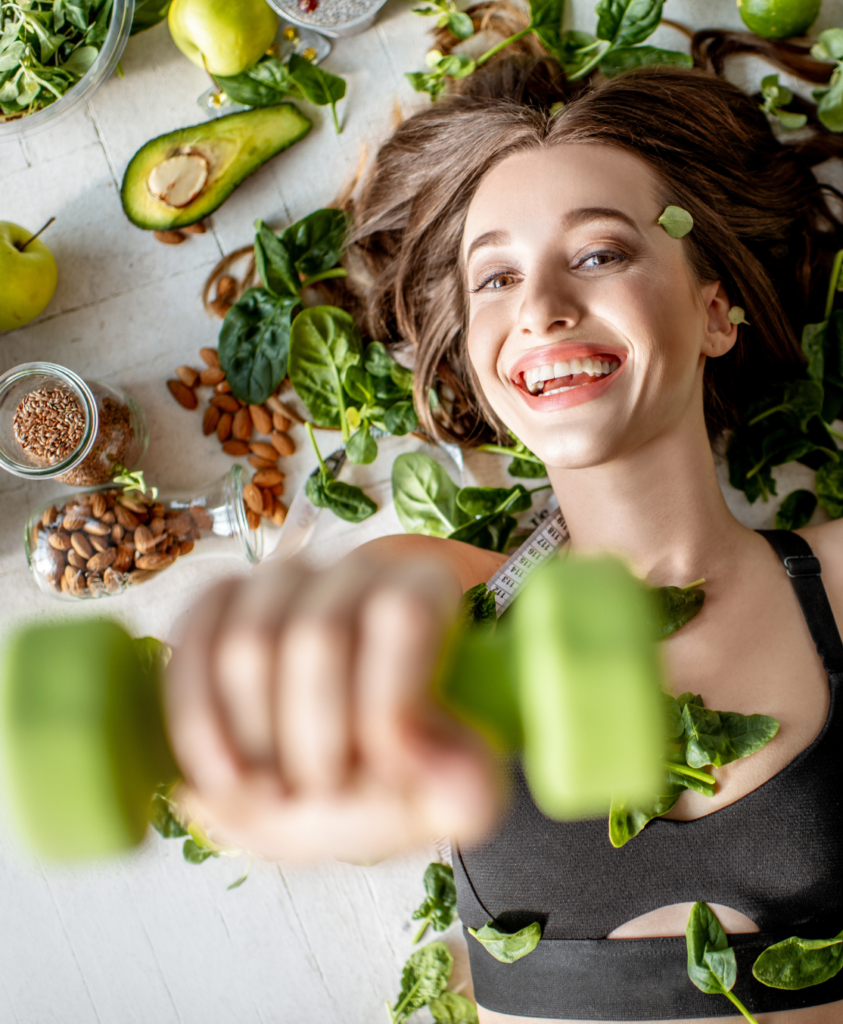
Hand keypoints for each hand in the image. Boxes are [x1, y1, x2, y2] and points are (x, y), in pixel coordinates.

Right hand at [165, 547, 502, 862]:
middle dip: (314, 740)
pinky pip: (190, 640)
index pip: (400, 614)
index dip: (386, 704)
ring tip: (278, 796)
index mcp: (423, 592)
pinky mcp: (220, 604)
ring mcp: (280, 581)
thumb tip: (442, 773)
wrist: (344, 764)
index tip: (388, 777)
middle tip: (326, 797)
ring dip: (254, 740)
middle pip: (316, 635)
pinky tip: (223, 776)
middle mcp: (352, 571)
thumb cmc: (401, 768)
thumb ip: (467, 790)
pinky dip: (196, 719)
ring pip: (247, 641)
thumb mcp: (454, 793)